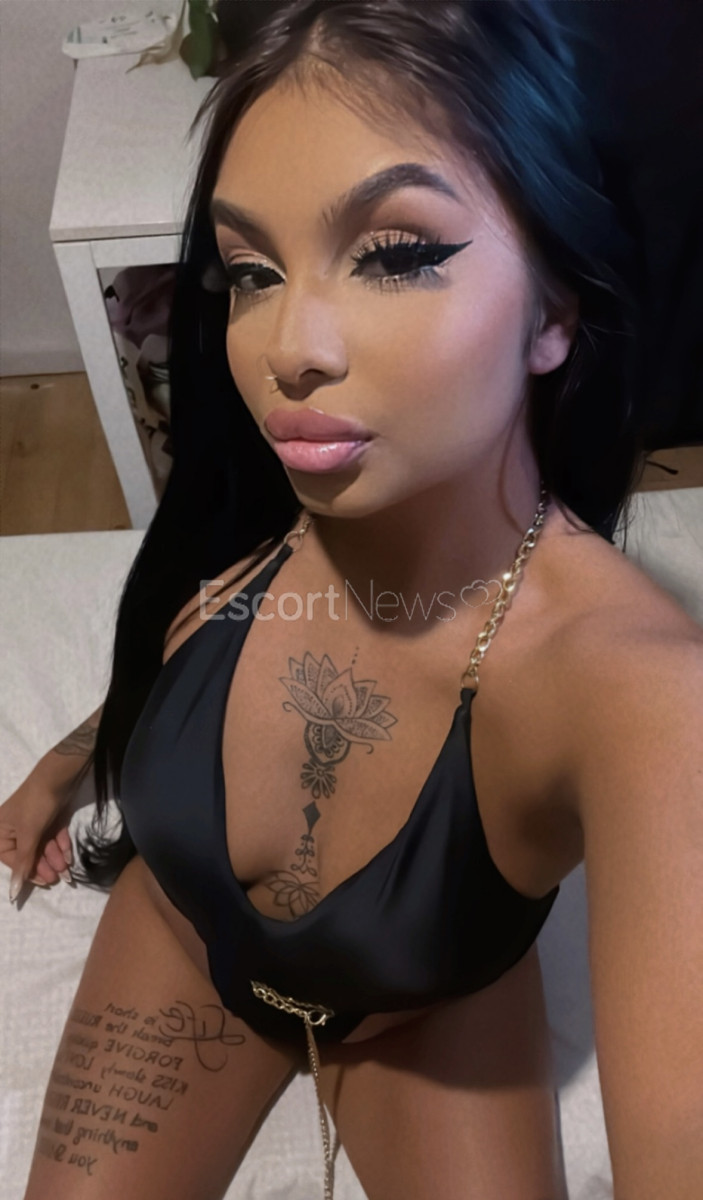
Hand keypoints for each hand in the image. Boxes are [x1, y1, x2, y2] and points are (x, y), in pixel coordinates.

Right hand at [0, 772, 75, 902]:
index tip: (43, 881)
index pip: (10, 858)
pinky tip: (70, 856)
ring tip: (67, 870)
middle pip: (28, 852)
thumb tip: (12, 894)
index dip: (26, 871)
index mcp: (0, 830)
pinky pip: (52, 835)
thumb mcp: (29, 836)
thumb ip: (22, 863)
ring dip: (55, 857)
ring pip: (43, 845)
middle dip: (44, 864)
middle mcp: (14, 826)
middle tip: (58, 878)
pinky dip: (61, 844)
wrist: (60, 776)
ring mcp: (33, 820)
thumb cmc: (36, 805)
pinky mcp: (48, 815)